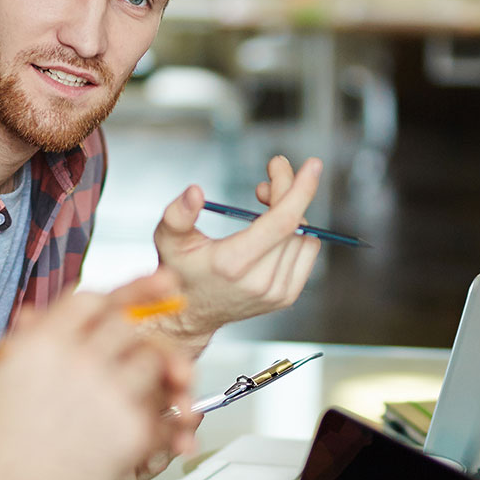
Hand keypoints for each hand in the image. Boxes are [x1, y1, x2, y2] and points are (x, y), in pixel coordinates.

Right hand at [0, 272, 196, 479]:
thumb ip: (14, 347)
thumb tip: (31, 323)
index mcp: (40, 343)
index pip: (93, 299)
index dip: (131, 289)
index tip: (161, 283)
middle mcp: (78, 361)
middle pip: (128, 325)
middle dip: (145, 330)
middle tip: (157, 336)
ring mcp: (108, 395)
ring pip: (152, 361)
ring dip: (154, 371)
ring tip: (151, 387)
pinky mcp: (130, 433)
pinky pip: (162, 409)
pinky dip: (164, 416)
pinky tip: (161, 425)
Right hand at [151, 156, 324, 349]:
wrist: (190, 314)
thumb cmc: (180, 271)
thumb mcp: (168, 239)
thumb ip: (178, 213)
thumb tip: (195, 192)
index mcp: (233, 264)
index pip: (282, 222)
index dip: (299, 190)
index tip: (312, 165)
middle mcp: (260, 282)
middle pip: (294, 223)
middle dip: (286, 190)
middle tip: (271, 171)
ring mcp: (276, 292)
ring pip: (304, 235)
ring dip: (290, 210)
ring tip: (264, 201)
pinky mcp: (286, 297)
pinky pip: (307, 252)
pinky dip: (297, 231)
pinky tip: (275, 226)